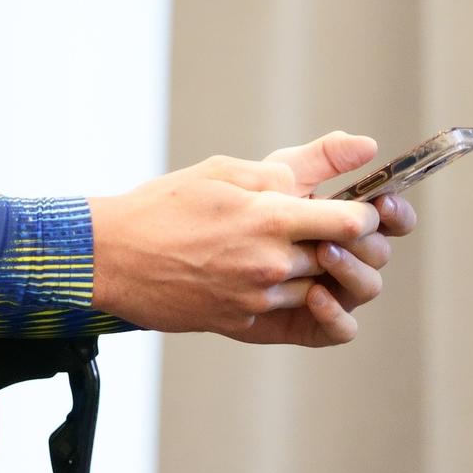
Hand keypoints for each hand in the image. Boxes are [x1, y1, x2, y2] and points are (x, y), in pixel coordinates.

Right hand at [87, 155, 378, 343]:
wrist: (108, 258)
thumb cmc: (161, 207)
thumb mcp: (222, 170)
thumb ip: (291, 166)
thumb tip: (359, 148)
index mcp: (269, 219)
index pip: (354, 223)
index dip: (364, 216)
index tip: (353, 209)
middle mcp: (270, 263)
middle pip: (341, 259)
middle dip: (336, 244)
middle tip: (316, 230)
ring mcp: (256, 298)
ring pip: (317, 290)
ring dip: (309, 273)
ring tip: (276, 251)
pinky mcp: (241, 323)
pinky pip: (284, 313)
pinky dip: (278, 295)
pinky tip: (250, 274)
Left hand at [251, 131, 418, 340]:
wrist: (186, 248)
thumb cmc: (234, 208)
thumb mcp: (276, 177)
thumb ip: (321, 159)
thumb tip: (369, 145)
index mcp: (342, 222)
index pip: (386, 219)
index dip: (395, 213)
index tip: (383, 203)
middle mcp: (344, 257)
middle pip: (380, 252)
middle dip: (367, 240)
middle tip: (339, 230)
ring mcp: (330, 290)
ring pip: (367, 287)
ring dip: (353, 271)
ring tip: (324, 252)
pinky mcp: (308, 323)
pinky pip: (340, 329)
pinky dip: (336, 315)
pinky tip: (315, 295)